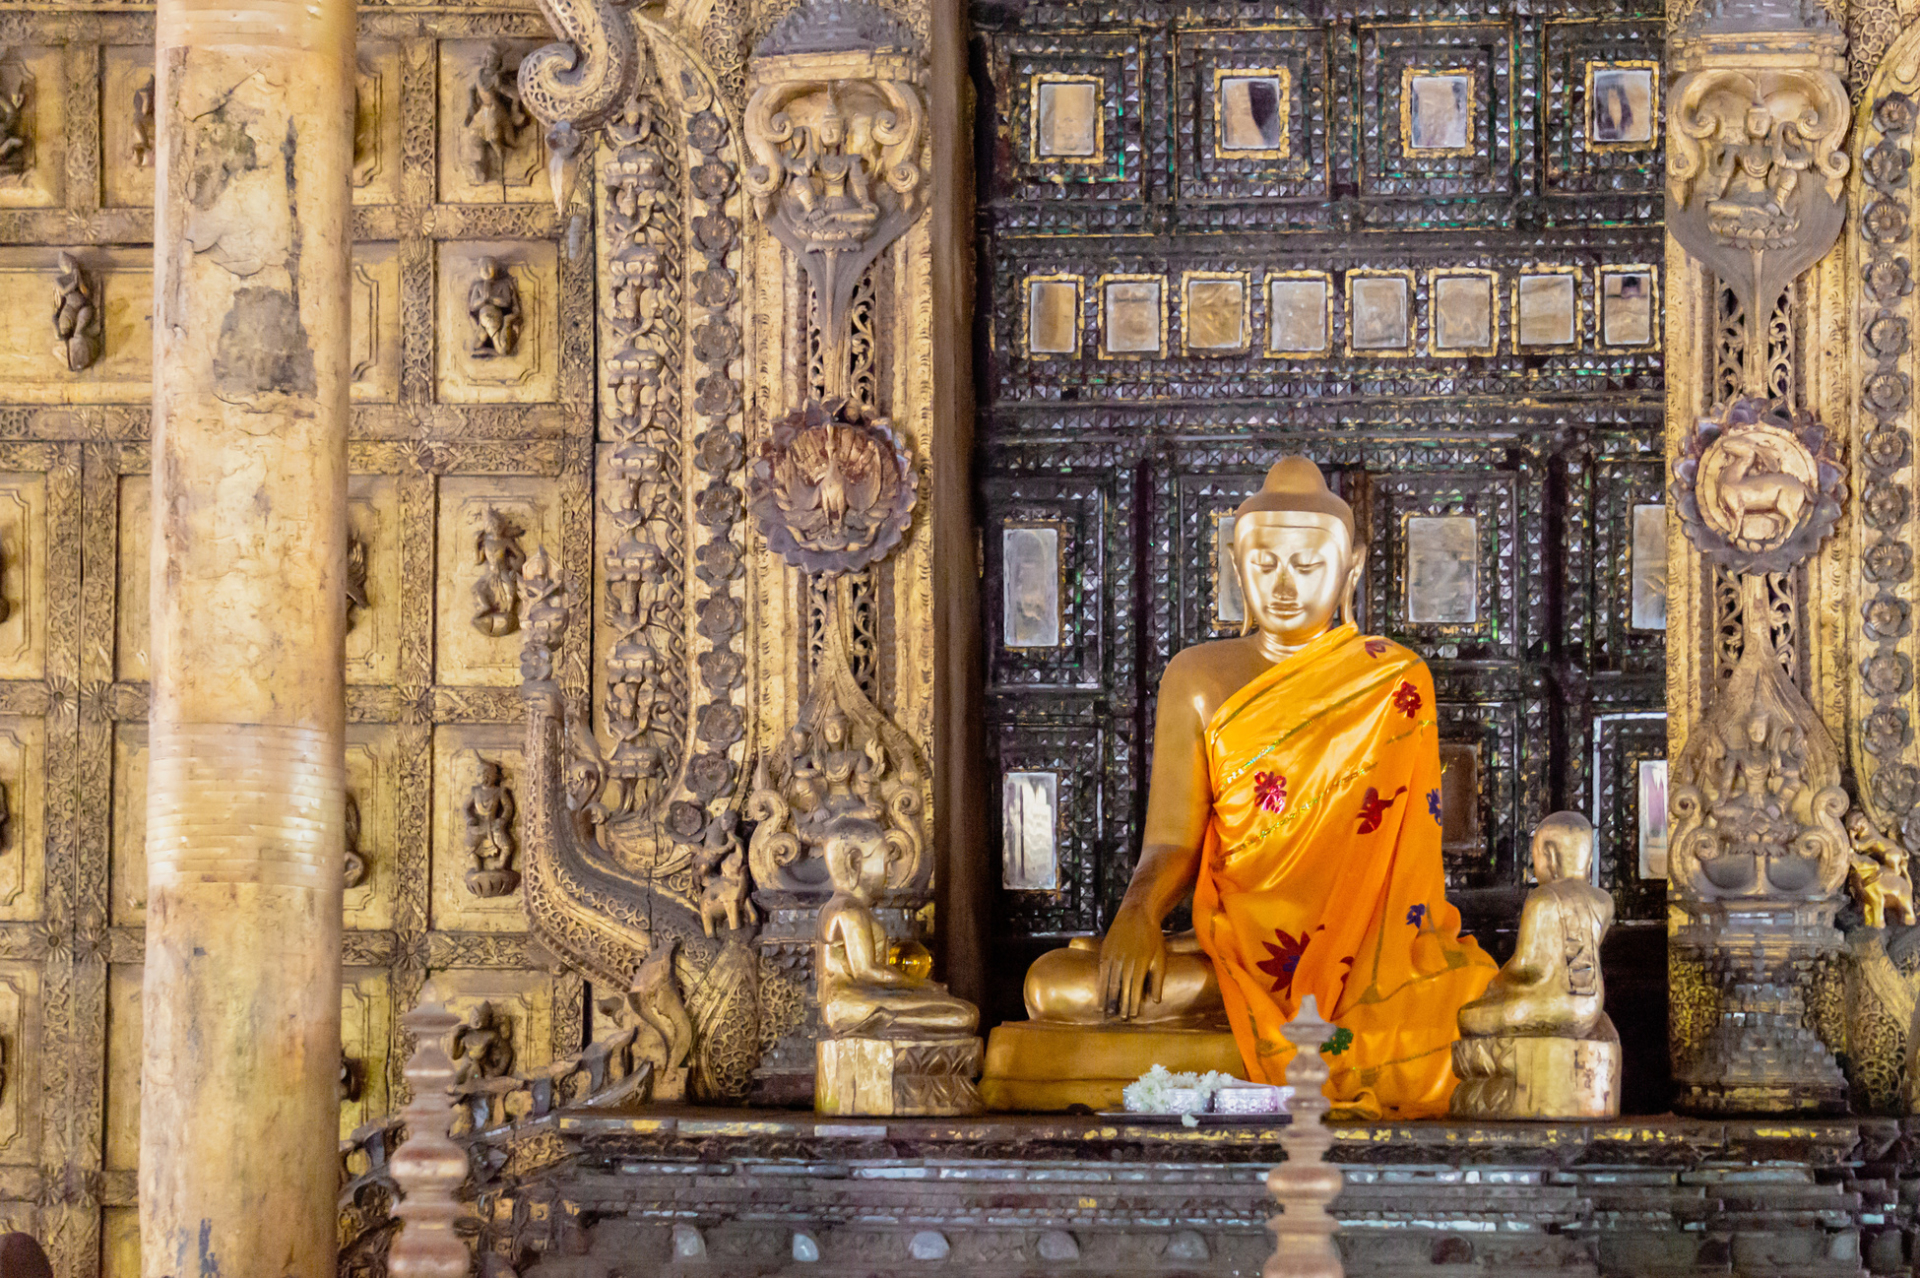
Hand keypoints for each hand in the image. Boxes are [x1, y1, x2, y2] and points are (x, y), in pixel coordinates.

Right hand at [1097, 906, 1166, 1020]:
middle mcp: (1126, 962)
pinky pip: (1102, 973)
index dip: (1132, 1004)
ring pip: (1110, 983)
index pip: (1135, 990)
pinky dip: (1101, 987)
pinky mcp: (1105, 952)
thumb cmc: (1152, 937)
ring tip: (1107, 1014)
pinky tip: (1100, 997)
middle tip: (1119, 1019)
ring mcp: (1114, 957)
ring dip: (1108, 999)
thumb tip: (1155, 1001)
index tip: (1131, 1016)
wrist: (1137, 914)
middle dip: (1120, 1006)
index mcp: (1141, 964)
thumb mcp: (1160, 958)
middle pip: (1121, 989)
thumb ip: (1157, 980)